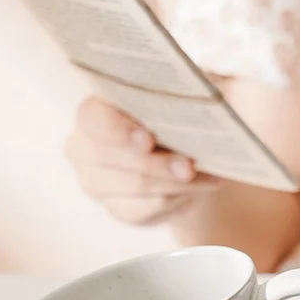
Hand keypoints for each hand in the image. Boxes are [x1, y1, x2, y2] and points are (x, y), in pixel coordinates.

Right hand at [65, 96, 218, 225]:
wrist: (185, 155)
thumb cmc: (179, 115)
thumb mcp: (187, 95)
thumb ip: (188, 89)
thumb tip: (214, 89)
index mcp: (96, 110)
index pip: (93, 118)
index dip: (118, 130)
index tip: (149, 140)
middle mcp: (85, 147)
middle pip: (114, 159)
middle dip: (156, 164)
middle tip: (189, 166)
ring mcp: (97, 182)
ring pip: (136, 187)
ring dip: (174, 183)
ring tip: (207, 177)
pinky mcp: (119, 209)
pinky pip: (146, 210)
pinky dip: (177, 199)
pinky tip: (200, 188)